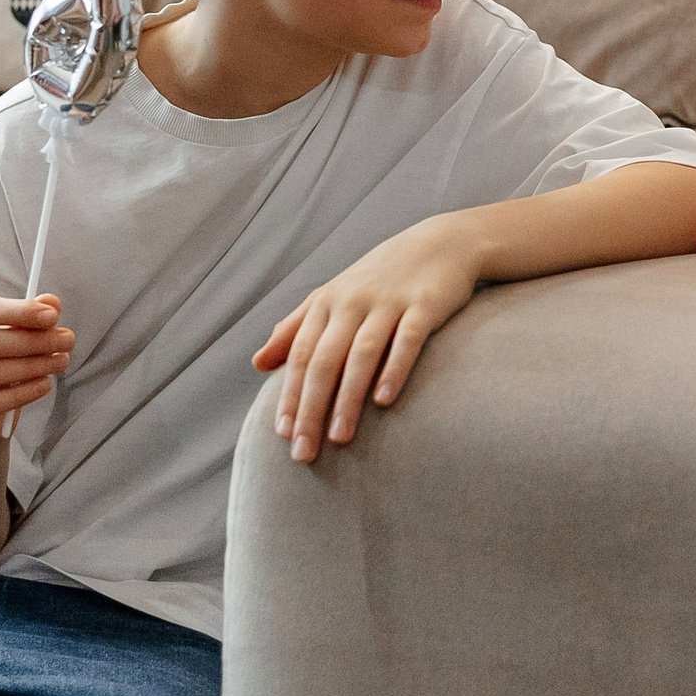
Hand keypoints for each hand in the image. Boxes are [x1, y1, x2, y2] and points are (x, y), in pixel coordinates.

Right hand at [0, 295, 73, 445]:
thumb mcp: (6, 336)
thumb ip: (25, 318)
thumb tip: (51, 302)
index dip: (19, 311)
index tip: (53, 316)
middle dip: (32, 340)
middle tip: (67, 340)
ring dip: (31, 366)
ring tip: (61, 361)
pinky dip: (21, 394)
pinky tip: (45, 384)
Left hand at [252, 216, 481, 463]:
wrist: (438, 243)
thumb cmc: (378, 279)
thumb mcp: (332, 298)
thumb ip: (294, 330)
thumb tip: (257, 363)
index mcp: (326, 303)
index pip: (301, 356)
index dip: (290, 395)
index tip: (282, 435)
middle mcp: (352, 302)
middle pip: (324, 360)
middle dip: (311, 408)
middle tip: (304, 452)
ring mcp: (388, 303)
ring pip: (361, 354)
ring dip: (347, 397)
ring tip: (339, 437)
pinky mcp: (424, 305)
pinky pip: (407, 340)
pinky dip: (394, 369)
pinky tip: (384, 400)